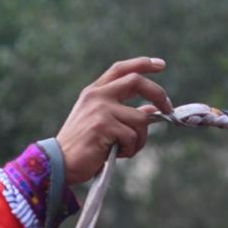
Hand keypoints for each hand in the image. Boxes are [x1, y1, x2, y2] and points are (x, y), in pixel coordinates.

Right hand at [56, 57, 172, 184]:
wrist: (59, 163)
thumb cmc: (82, 147)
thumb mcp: (103, 124)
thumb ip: (124, 113)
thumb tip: (151, 111)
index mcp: (94, 92)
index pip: (121, 69)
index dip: (142, 64)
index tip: (161, 65)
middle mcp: (97, 95)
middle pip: (136, 82)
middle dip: (158, 94)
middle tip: (168, 109)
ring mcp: (100, 109)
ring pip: (140, 118)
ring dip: (140, 138)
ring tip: (127, 148)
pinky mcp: (103, 126)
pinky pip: (132, 136)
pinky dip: (130, 149)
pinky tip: (117, 154)